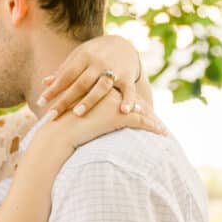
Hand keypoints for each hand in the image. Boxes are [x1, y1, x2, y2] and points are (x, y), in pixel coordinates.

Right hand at [32, 91, 165, 161]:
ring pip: (140, 109)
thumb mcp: (66, 112)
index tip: (136, 108)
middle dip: (143, 106)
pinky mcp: (120, 117)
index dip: (127, 101)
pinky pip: (141, 121)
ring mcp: (115, 104)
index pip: (118, 93)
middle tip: (153, 113)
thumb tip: (71, 115)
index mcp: (97, 88)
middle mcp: (109, 93)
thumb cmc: (59, 125)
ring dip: (152, 118)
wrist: (59, 132)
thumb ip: (72, 108)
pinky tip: (162, 133)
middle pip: (131, 98)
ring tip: (162, 128)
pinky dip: (153, 127)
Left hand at [38, 35, 143, 117]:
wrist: (124, 44)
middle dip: (65, 99)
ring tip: (77, 114)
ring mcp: (115, 69)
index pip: (66, 75)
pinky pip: (129, 90)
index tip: (40, 102)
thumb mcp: (79, 57)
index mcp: (84, 57)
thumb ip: (64, 70)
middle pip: (80, 83)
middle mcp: (98, 62)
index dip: (53, 89)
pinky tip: (123, 112)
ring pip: (101, 86)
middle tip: (52, 115)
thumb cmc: (95, 54)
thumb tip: (45, 83)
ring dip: (89, 100)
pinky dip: (128, 100)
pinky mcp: (129, 76)